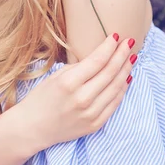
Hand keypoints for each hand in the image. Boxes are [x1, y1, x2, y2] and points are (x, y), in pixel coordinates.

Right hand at [17, 33, 134, 151]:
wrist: (33, 127)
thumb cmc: (41, 98)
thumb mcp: (55, 76)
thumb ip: (78, 68)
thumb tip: (100, 56)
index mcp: (68, 83)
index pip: (97, 61)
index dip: (109, 47)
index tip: (115, 36)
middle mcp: (82, 98)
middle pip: (110, 72)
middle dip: (121, 55)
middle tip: (129, 43)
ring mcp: (91, 113)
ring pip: (116, 87)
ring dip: (126, 70)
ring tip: (131, 58)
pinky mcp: (96, 124)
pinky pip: (115, 103)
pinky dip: (122, 89)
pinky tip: (126, 78)